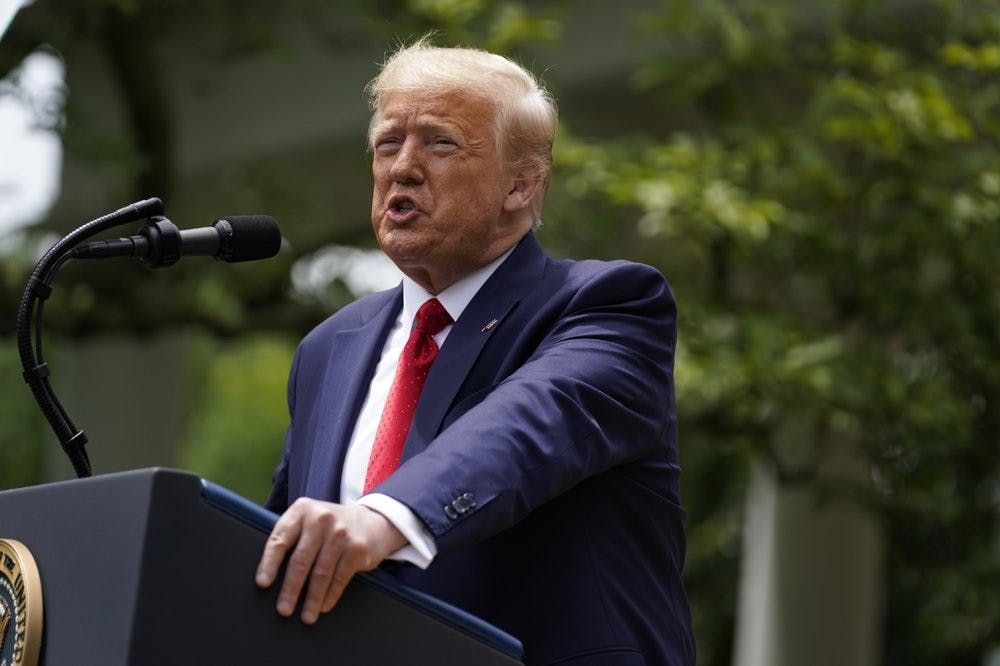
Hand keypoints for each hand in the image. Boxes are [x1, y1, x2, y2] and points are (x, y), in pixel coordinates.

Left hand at [255, 498, 406, 623]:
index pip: (280, 539)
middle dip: (290, 589)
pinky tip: (323, 606)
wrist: (372, 521)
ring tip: (305, 615)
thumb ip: (291, 537)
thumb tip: (268, 574)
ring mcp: (341, 533)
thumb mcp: (310, 521)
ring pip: (320, 573)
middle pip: (300, 560)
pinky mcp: (357, 548)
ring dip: (311, 598)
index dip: (269, 563)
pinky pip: (339, 578)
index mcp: (302, 510)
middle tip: (283, 609)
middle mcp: (321, 518)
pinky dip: (330, 595)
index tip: (263, 583)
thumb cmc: (331, 527)